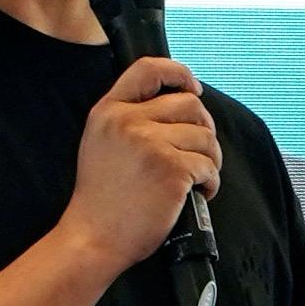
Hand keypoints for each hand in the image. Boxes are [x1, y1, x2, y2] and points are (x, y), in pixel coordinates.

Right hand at [58, 56, 220, 280]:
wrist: (94, 237)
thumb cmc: (102, 198)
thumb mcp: (100, 142)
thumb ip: (128, 117)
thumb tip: (178, 104)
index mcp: (108, 111)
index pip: (149, 69)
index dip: (179, 73)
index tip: (193, 89)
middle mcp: (128, 121)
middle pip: (189, 104)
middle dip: (204, 127)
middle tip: (198, 151)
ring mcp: (151, 144)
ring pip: (205, 137)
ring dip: (209, 160)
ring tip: (195, 178)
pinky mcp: (171, 170)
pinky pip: (209, 166)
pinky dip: (210, 182)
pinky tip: (196, 194)